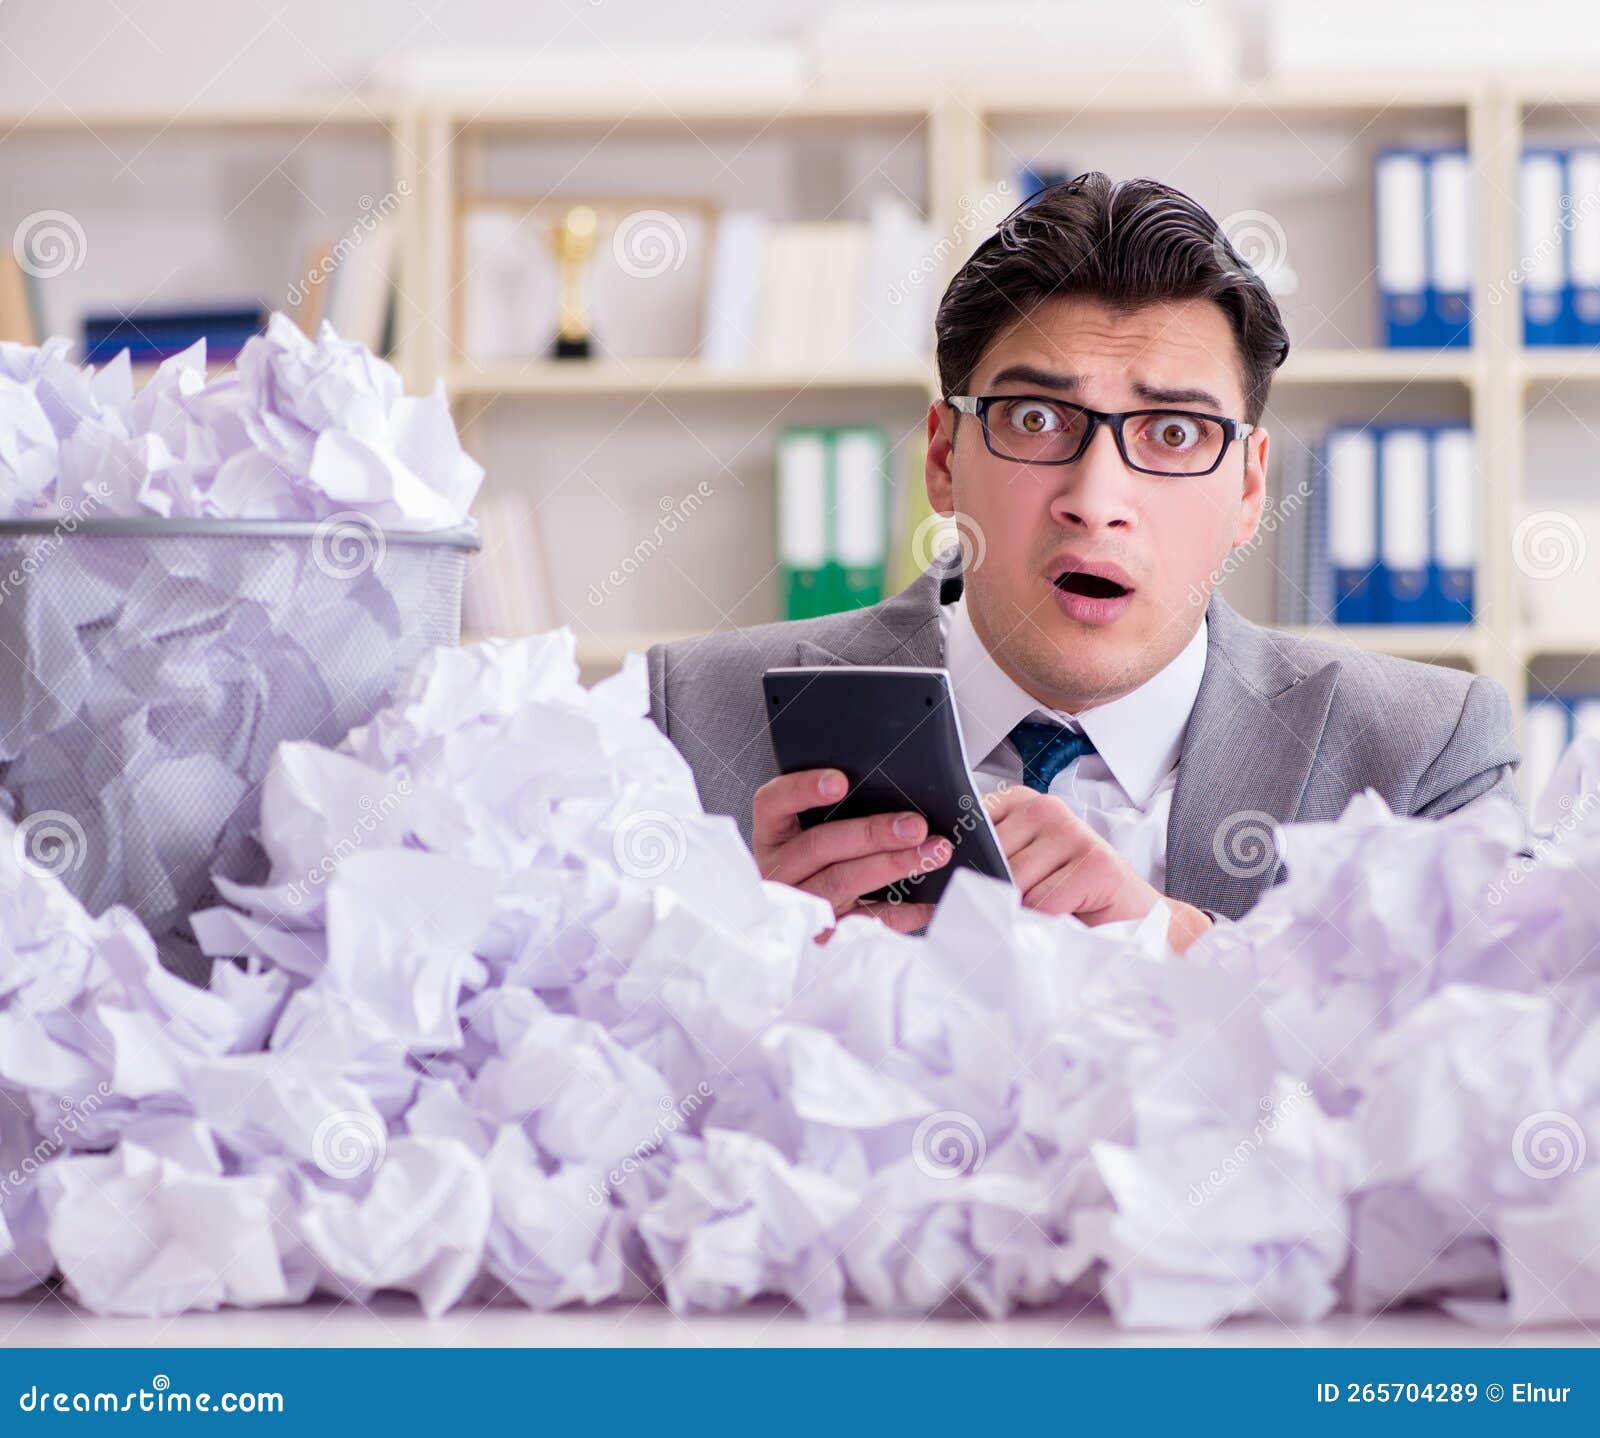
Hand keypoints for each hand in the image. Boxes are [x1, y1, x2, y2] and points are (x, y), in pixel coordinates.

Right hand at [752, 768, 951, 933]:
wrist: (795, 937)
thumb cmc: (815, 868)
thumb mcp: (812, 837)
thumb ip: (839, 817)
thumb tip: (896, 807)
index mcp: (773, 836)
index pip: (772, 803)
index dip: (803, 790)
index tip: (839, 782)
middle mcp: (778, 869)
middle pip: (819, 846)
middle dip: (872, 834)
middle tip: (914, 826)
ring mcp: (798, 905)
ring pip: (841, 882)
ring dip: (892, 865)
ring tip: (931, 853)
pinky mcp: (821, 936)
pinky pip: (862, 923)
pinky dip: (899, 912)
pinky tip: (925, 902)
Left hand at [982, 784, 1211, 952]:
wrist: (1132, 919)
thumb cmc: (1072, 898)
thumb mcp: (1020, 873)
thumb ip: (985, 866)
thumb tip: (942, 887)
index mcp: (1021, 803)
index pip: (969, 825)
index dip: (966, 861)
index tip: (983, 878)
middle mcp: (1046, 808)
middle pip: (989, 858)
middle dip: (1000, 892)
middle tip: (1032, 900)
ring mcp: (1073, 831)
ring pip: (1015, 883)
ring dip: (1029, 910)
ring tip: (1055, 905)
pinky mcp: (1096, 862)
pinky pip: (1043, 904)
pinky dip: (1051, 922)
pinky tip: (1073, 912)